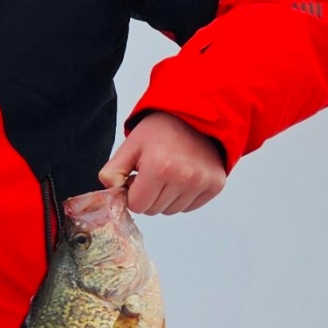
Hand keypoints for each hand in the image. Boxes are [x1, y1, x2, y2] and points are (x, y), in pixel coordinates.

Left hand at [99, 113, 226, 214]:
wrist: (196, 116)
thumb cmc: (160, 131)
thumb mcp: (130, 145)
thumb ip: (112, 172)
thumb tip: (113, 194)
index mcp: (159, 168)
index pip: (137, 205)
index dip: (132, 193)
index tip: (137, 178)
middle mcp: (184, 178)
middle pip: (154, 210)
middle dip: (147, 196)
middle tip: (152, 173)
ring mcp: (202, 182)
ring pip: (171, 210)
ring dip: (165, 198)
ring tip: (168, 173)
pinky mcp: (215, 185)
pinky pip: (189, 207)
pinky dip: (182, 197)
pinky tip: (182, 177)